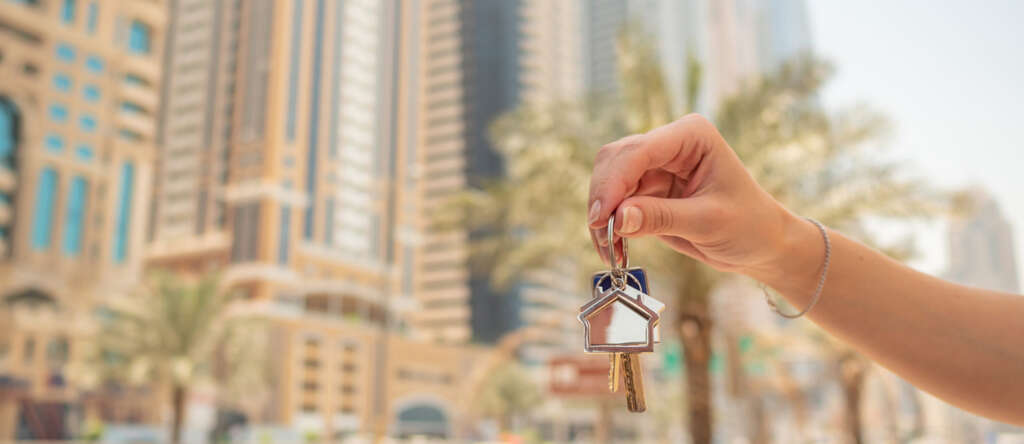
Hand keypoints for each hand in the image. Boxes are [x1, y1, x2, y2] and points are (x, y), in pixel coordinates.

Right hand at [587, 114, 809, 279]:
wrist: (760, 244)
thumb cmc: (748, 225)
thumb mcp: (708, 222)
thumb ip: (661, 217)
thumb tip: (617, 218)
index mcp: (691, 136)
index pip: (639, 150)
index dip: (614, 182)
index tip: (602, 217)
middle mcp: (669, 143)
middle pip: (615, 160)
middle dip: (604, 198)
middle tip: (601, 236)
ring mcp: (655, 166)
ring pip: (608, 181)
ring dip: (602, 215)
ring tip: (609, 250)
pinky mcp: (647, 189)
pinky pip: (615, 202)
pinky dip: (608, 226)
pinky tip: (614, 248)